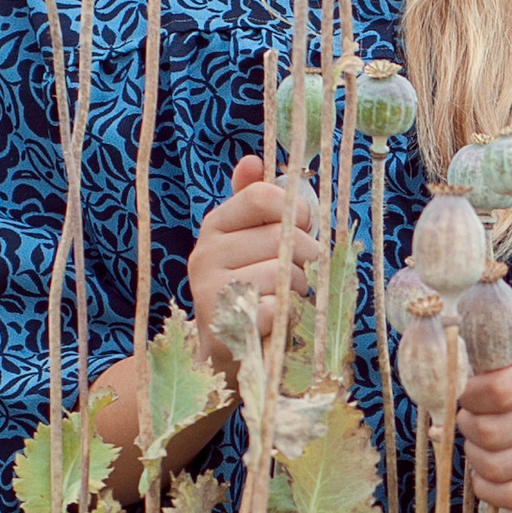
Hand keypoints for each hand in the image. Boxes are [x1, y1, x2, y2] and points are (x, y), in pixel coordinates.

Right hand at [185, 155, 315, 376]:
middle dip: (304, 258)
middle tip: (296, 274)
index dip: (295, 211)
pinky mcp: (225, 326)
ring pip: (283, 274)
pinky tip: (274, 321)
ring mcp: (212, 290)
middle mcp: (206, 253)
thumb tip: (252, 160)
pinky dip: (286, 317)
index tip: (303, 228)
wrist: (223, 352)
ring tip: (284, 299)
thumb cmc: (247, 288)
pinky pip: (277, 308)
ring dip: (297, 290)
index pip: (262, 196)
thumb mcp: (247, 241)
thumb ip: (253, 203)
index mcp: (216, 225)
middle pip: (282, 237)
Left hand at [457, 334, 511, 508]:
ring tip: (478, 442)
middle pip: (491, 433)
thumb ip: (478, 354)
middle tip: (470, 419)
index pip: (497, 390)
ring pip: (497, 467)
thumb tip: (444, 375)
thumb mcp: (510, 351)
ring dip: (474, 456)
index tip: (466, 392)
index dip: (469, 395)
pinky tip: (482, 473)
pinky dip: (487, 489)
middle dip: (467, 427)